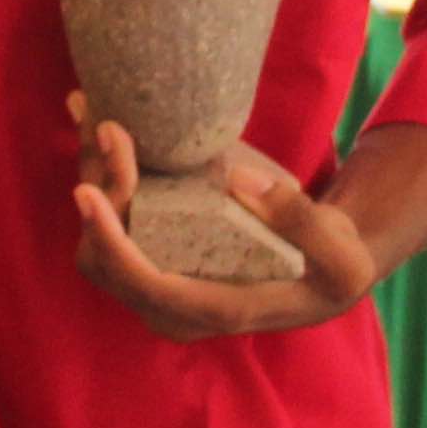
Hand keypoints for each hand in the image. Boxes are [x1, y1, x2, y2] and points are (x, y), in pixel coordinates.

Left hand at [69, 97, 379, 340]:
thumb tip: (238, 179)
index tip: (87, 191)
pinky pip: (112, 228)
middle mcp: (177, 309)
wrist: (326, 274)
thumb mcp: (339, 251)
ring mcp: (162, 289)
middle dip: (102, 192)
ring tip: (97, 117)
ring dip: (95, 180)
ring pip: (98, 244)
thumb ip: (299, 219)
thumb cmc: (334, 266)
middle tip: (109, 127)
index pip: (144, 284)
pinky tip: (100, 132)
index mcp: (218, 310)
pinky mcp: (157, 263)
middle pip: (105, 260)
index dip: (109, 241)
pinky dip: (102, 180)